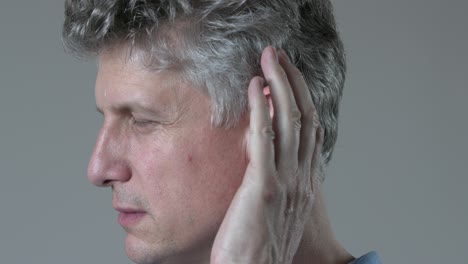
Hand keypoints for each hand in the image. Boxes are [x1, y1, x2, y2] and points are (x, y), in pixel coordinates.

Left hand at [211, 46, 323, 263]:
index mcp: (306, 183)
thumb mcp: (278, 210)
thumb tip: (267, 156)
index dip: (303, 99)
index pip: (311, 130)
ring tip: (270, 59)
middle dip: (294, 82)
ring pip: (290, 121)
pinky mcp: (264, 187)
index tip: (291, 77)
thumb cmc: (261, 246)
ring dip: (280, 84)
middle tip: (280, 57)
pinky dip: (261, 109)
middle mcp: (302, 178)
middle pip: (305, 118)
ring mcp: (286, 181)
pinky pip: (265, 139)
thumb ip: (279, 180)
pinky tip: (255, 87)